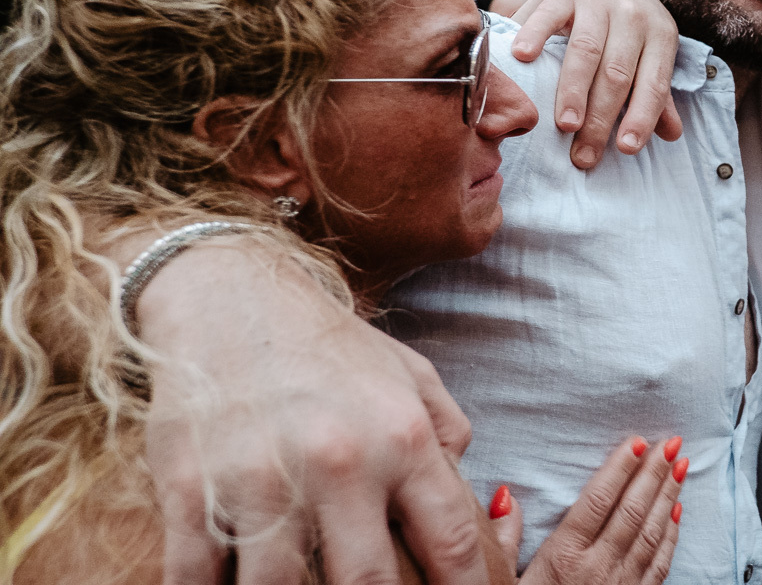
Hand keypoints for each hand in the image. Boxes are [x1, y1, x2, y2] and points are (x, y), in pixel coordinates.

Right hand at [134, 239, 489, 584]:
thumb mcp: (409, 373)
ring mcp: (261, 480)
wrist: (226, 295)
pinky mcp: (189, 491)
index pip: (450, 541)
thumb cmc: (326, 344)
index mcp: (402, 436)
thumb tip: (480, 499)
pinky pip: (196, 581)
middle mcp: (339, 462)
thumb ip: (448, 434)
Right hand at [511, 0, 682, 169]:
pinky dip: (535, 35)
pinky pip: (549, 14)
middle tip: (582, 154)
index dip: (641, 117)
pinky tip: (523, 59)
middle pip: (617, 74)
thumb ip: (655, 93)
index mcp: (660, 34)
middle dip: (600, 119)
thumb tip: (671, 135)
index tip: (624, 149)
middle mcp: (633, 14)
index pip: (653, 83)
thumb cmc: (625, 28)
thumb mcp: (648, 54)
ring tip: (564, 124)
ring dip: (574, 90)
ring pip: (587, 50)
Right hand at [518, 436, 686, 584]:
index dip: (620, 468)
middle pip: (631, 511)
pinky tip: (678, 513)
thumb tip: (507, 495)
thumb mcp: (501, 582)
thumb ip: (503, 538)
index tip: (638, 441)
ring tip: (681, 466)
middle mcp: (598, 569)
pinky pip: (660, 565)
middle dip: (653, 473)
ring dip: (668, 496)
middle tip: (671, 441)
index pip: (599, 501)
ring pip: (651, 533)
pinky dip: (672, 535)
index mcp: (564, 557)